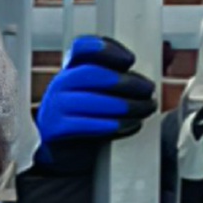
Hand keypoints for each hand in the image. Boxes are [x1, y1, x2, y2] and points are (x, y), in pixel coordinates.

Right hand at [34, 40, 152, 152]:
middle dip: (127, 81)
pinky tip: (129, 125)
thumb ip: (114, 84)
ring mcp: (54, 107)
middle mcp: (59, 84)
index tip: (129, 60)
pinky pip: (85, 125)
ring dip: (125, 105)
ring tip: (145, 110)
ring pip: (92, 100)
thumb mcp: (97, 96)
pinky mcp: (54, 130)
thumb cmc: (87, 123)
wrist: (61, 156)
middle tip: (148, 90)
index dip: (106, 48)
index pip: (81, 47)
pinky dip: (111, 125)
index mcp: (71, 71)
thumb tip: (143, 82)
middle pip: (92, 73)